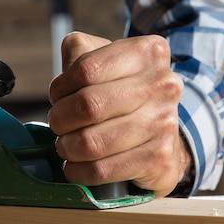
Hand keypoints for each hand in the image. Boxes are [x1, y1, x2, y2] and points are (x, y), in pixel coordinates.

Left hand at [48, 32, 188, 197]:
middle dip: (60, 119)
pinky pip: (102, 170)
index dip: (61, 88)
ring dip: (67, 147)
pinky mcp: (159, 159)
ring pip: (92, 142)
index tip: (58, 98)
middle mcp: (162, 84)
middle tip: (58, 125)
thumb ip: (80, 52)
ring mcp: (165, 123)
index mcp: (148, 52)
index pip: (86, 69)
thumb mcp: (104, 61)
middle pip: (88, 105)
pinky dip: (78, 171)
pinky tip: (75, 166)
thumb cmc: (122, 94)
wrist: (161, 136)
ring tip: (66, 145)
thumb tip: (66, 64)